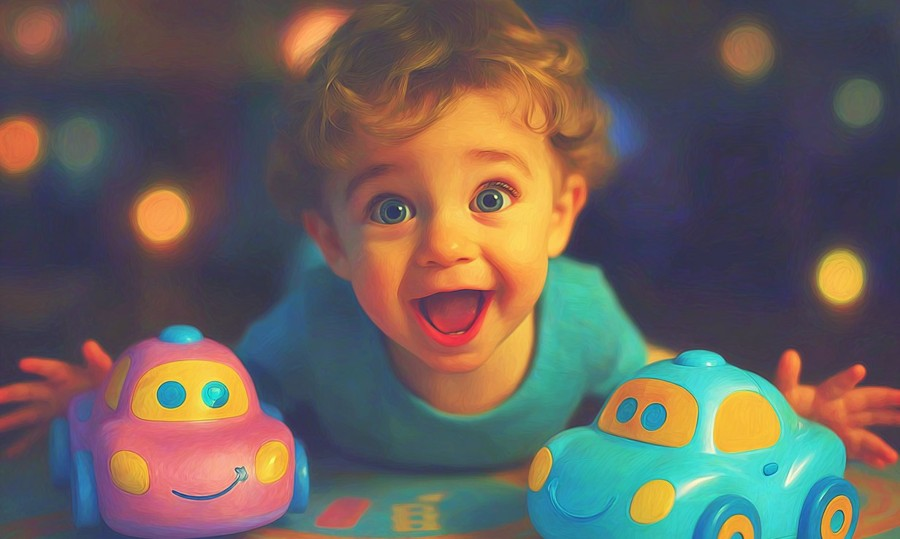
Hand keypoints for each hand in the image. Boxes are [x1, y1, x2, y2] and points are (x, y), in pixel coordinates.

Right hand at [0, 340, 111, 458]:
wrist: (113, 404)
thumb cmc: (107, 383)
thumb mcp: (104, 371)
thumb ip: (97, 359)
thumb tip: (89, 344)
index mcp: (66, 376)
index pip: (51, 369)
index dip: (38, 366)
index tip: (23, 363)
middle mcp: (54, 392)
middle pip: (30, 391)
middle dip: (11, 393)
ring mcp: (52, 410)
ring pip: (27, 415)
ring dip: (10, 420)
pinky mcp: (56, 425)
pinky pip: (36, 435)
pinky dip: (23, 444)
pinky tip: (10, 453)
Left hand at [775, 349, 899, 468]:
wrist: (775, 433)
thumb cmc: (778, 409)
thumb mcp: (782, 394)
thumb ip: (787, 376)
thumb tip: (790, 354)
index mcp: (823, 397)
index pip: (838, 386)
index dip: (848, 378)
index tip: (859, 369)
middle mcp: (836, 410)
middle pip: (865, 403)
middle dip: (885, 399)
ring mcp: (840, 429)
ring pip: (866, 432)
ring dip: (880, 443)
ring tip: (893, 455)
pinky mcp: (839, 444)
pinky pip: (859, 451)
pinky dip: (872, 457)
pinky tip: (884, 462)